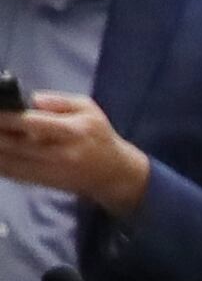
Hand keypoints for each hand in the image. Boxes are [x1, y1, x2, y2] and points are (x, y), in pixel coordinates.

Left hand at [0, 93, 152, 218]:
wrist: (113, 174)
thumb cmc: (99, 136)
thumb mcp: (88, 109)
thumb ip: (58, 101)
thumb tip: (30, 99)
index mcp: (72, 132)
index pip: (32, 123)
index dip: (6, 117)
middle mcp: (59, 154)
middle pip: (14, 143)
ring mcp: (48, 171)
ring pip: (7, 160)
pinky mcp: (40, 181)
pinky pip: (10, 173)